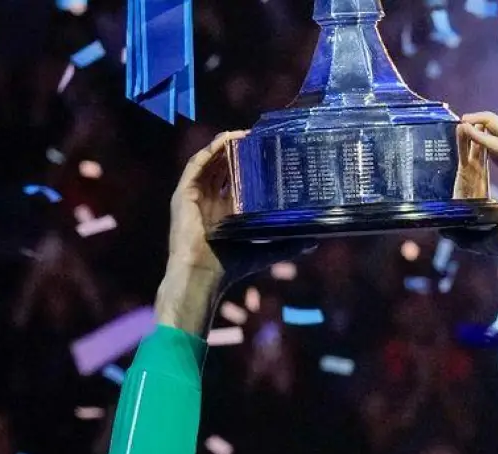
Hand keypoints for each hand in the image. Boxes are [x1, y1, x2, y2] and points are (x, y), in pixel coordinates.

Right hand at [165, 131, 316, 298]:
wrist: (201, 276)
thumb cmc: (227, 267)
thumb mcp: (263, 252)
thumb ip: (286, 246)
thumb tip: (313, 242)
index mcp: (223, 211)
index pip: (236, 180)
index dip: (249, 165)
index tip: (266, 152)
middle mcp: (208, 200)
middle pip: (223, 168)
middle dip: (238, 151)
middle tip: (258, 137)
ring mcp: (194, 196)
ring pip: (210, 162)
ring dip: (226, 146)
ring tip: (244, 133)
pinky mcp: (184, 194)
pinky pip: (196, 164)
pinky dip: (210, 150)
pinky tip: (226, 139)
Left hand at [456, 112, 497, 250]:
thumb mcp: (489, 228)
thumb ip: (469, 228)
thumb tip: (445, 231)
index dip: (489, 143)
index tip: (471, 135)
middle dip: (486, 126)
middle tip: (464, 120)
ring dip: (485, 125)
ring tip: (464, 119)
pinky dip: (486, 139)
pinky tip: (470, 132)